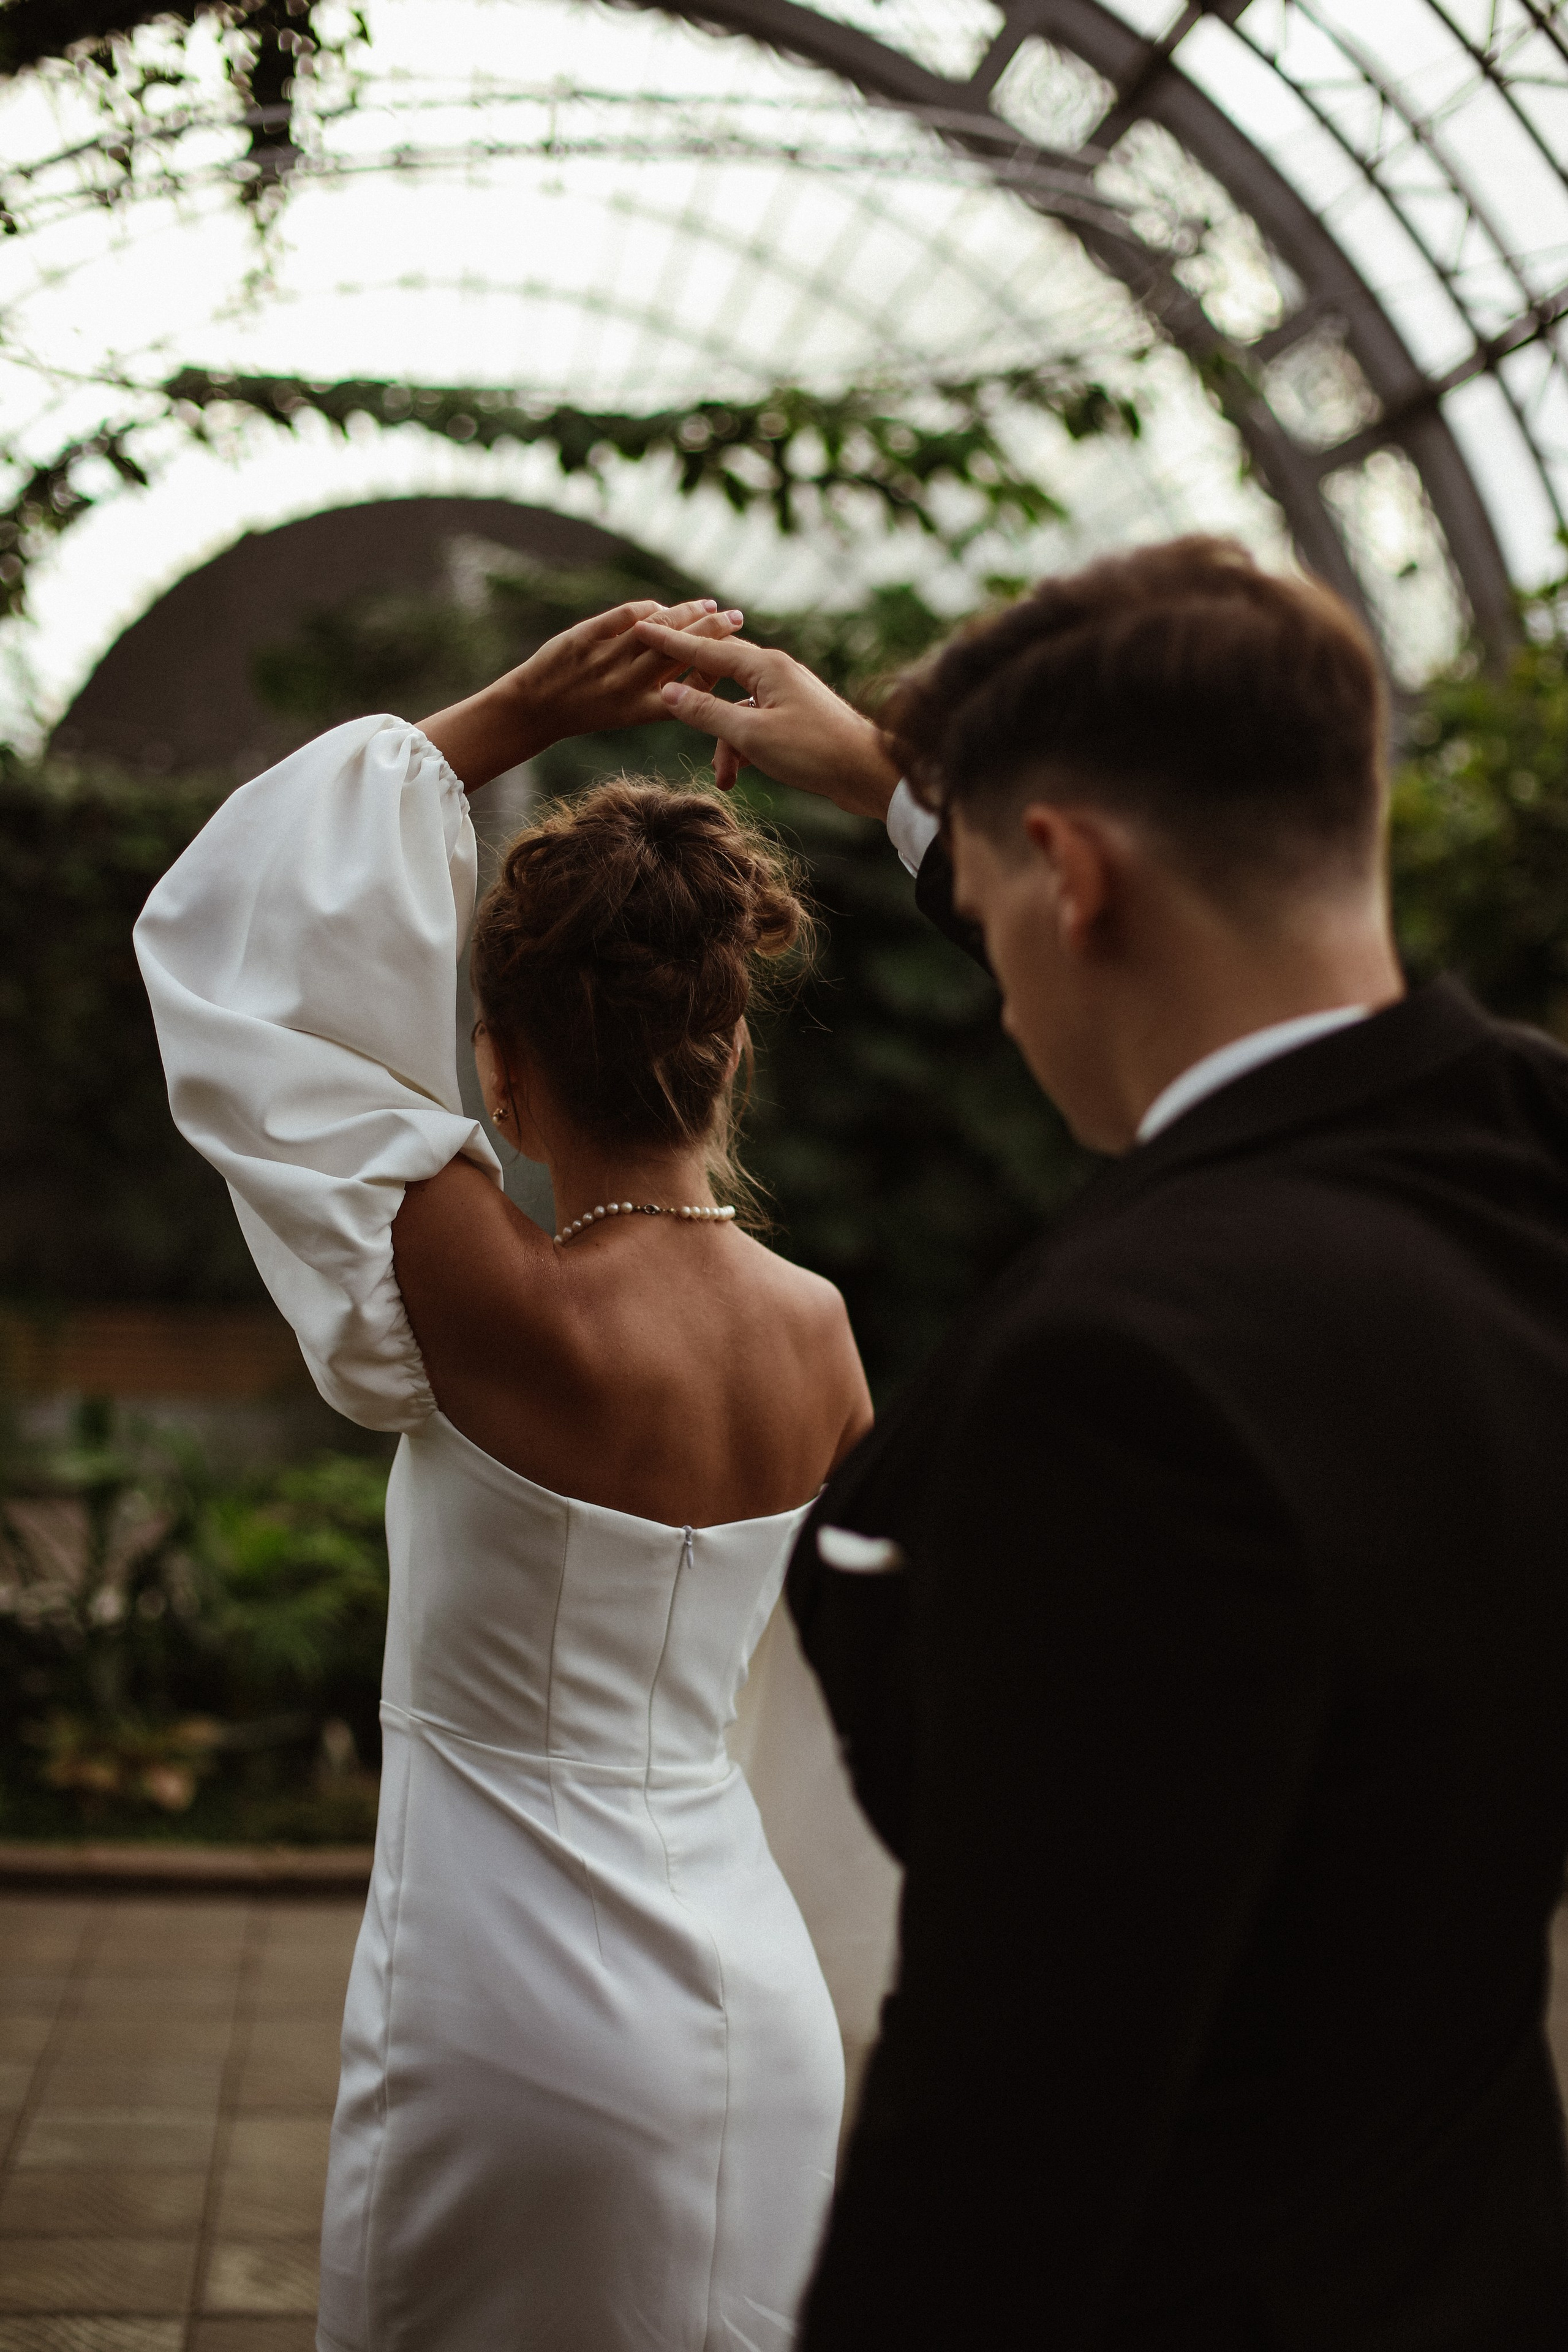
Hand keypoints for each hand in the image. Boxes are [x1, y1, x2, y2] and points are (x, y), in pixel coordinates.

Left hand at [517, 598, 746, 743]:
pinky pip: (627, 616)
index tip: (736, 651)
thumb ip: (661, 693)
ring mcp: (606, 659)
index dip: (717, 665)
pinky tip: (663, 607)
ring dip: (689, 613)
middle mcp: (627, 685)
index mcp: (643, 710)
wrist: (534, 709)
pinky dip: (650, 609)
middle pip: (682, 651)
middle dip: (715, 632)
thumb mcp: (629, 714)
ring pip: (659, 628)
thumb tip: (703, 667)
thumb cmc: (587, 712)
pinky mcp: (586, 637)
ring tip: (710, 607)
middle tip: (737, 618)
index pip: (693, 685)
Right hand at [632, 620, 900, 820]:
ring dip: (725, 744)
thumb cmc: (813, 751)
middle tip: (666, 703)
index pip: (707, 649)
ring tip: (724, 778)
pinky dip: (744, 749)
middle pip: (720, 676)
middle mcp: (777, 673)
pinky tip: (740, 775)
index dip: (671, 642)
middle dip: (697, 705)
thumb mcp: (751, 734)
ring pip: (737, 711)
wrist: (869, 774)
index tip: (641, 628)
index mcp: (765, 666)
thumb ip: (706, 713)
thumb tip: (669, 692)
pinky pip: (755, 727)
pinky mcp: (796, 720)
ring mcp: (788, 696)